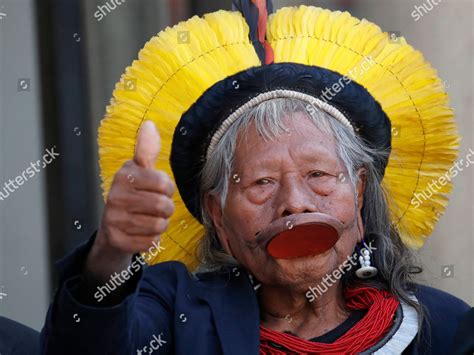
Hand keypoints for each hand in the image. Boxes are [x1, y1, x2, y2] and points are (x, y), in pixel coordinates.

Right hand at [87, 121, 174, 279]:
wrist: (112, 228)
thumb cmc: (133, 194)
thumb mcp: (139, 170)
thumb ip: (147, 151)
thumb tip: (149, 124)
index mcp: (124, 175)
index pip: (164, 183)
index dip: (168, 189)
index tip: (159, 190)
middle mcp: (115, 196)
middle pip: (163, 205)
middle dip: (166, 209)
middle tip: (156, 208)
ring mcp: (113, 219)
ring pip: (158, 225)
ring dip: (160, 224)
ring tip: (148, 219)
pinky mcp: (116, 240)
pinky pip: (150, 242)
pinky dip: (152, 240)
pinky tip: (141, 233)